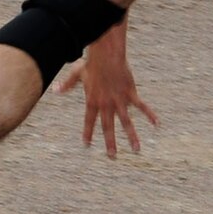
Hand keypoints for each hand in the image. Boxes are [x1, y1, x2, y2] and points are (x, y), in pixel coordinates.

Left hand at [55, 20, 157, 158]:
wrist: (107, 56)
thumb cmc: (91, 64)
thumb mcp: (76, 74)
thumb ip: (67, 84)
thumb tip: (55, 90)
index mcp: (92, 101)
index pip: (89, 121)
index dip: (88, 132)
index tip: (87, 145)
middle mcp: (106, 104)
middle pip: (108, 127)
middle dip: (110, 142)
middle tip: (112, 157)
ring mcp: (120, 101)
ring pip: (126, 122)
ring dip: (131, 136)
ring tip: (136, 149)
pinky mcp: (131, 94)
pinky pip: (142, 106)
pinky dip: (150, 114)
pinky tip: (157, 124)